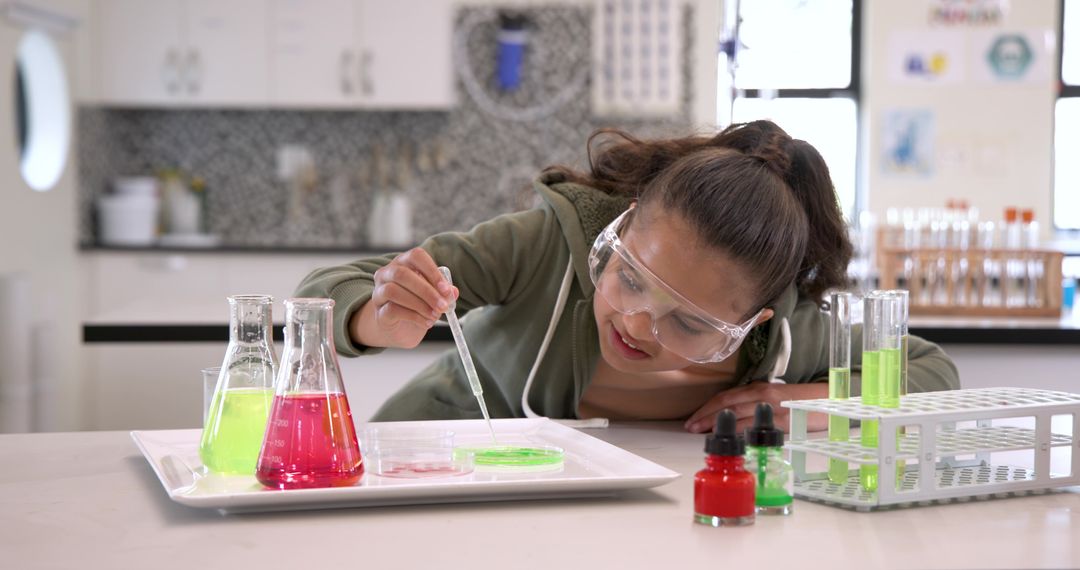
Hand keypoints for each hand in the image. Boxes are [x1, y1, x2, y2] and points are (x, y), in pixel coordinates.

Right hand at [355, 248, 457, 348]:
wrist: (400, 329)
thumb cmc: (417, 307)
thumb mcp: (433, 298)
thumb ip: (442, 293)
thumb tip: (453, 291)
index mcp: (403, 263)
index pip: (416, 256)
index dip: (432, 271)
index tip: (446, 290)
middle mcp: (387, 273)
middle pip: (402, 274)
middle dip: (427, 291)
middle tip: (443, 306)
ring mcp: (379, 292)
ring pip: (393, 291)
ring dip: (419, 304)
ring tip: (434, 315)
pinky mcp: (378, 311)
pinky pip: (392, 309)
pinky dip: (413, 316)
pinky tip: (426, 323)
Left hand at [684, 381, 828, 433]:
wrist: (832, 399)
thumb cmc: (803, 401)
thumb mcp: (775, 397)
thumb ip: (756, 403)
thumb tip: (736, 417)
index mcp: (759, 388)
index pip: (727, 396)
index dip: (708, 407)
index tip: (694, 418)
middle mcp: (763, 394)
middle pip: (727, 403)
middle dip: (705, 415)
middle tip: (689, 426)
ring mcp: (772, 407)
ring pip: (738, 414)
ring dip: (716, 422)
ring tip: (700, 432)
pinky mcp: (783, 420)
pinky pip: (757, 426)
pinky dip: (741, 430)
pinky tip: (730, 437)